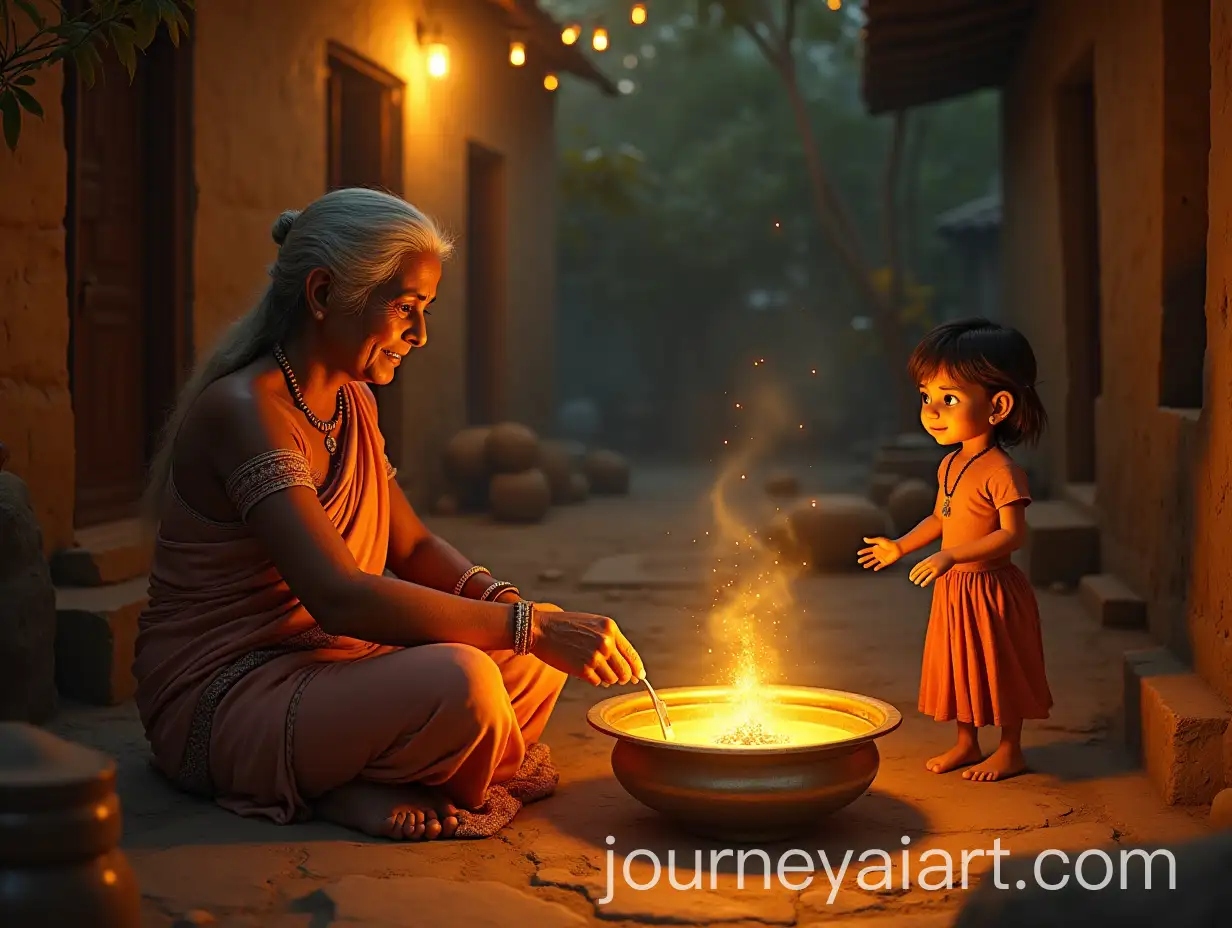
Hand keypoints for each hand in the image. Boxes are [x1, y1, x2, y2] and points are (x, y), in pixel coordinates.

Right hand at [529, 606, 644, 686]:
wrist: (540, 628)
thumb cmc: (565, 625)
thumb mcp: (593, 624)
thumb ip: (609, 640)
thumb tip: (624, 664)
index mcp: (610, 629)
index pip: (631, 654)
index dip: (637, 668)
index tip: (639, 676)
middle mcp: (606, 642)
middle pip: (625, 671)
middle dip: (623, 677)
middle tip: (618, 679)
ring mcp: (595, 657)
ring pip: (612, 679)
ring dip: (606, 679)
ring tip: (595, 670)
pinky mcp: (583, 669)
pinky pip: (597, 682)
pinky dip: (594, 680)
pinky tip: (585, 671)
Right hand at [858, 537, 902, 570]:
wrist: (898, 548)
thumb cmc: (889, 543)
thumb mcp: (879, 540)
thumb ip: (872, 540)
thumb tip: (864, 539)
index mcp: (876, 548)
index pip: (867, 550)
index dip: (863, 552)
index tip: (858, 553)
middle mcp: (877, 553)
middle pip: (869, 557)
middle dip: (864, 559)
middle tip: (859, 561)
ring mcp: (881, 558)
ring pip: (873, 562)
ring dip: (869, 564)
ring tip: (864, 566)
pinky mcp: (885, 562)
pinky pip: (880, 565)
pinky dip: (878, 567)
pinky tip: (875, 569)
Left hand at [908, 551, 954, 586]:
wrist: (951, 555)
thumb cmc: (943, 557)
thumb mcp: (934, 557)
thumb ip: (929, 563)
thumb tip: (925, 569)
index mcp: (928, 559)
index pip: (918, 565)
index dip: (913, 570)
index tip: (910, 575)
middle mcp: (929, 563)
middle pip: (920, 570)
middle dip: (914, 575)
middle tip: (911, 579)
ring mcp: (933, 567)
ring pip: (924, 574)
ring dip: (919, 579)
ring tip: (915, 583)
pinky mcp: (938, 572)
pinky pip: (930, 577)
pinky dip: (925, 581)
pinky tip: (922, 585)